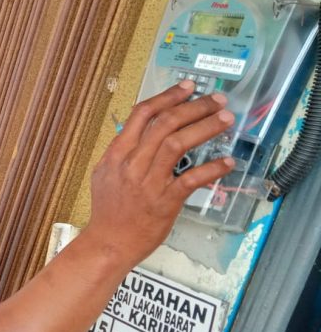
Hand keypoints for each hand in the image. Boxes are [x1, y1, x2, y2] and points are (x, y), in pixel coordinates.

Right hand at [83, 81, 234, 266]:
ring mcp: (148, 182)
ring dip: (205, 127)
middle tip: (216, 100)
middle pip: (165, 123)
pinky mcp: (165, 201)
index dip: (167, 96)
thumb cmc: (108, 211)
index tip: (187, 87)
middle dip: (194, 107)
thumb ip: (122, 153)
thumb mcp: (104, 174)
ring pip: (177, 144)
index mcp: (117, 154)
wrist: (109, 243)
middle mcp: (132, 163)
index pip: (142, 114)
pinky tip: (227, 161)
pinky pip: (192, 179)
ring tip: (225, 119)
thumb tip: (140, 134)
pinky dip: (212, 169)